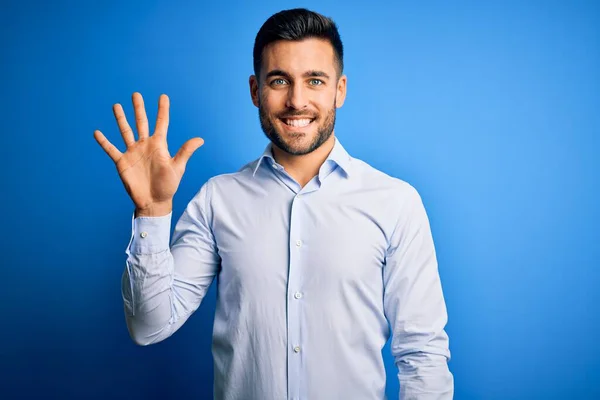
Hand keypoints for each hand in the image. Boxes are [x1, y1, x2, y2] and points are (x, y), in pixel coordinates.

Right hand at [94, 92, 203, 216]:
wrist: (154, 202)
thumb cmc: (168, 186)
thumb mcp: (178, 167)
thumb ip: (185, 152)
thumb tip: (200, 139)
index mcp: (159, 145)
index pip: (161, 123)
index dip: (162, 110)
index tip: (163, 96)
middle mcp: (145, 146)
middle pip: (141, 123)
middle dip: (138, 109)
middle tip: (136, 94)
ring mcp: (133, 153)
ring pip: (125, 131)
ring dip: (121, 119)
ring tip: (116, 105)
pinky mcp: (122, 162)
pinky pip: (111, 149)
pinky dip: (104, 142)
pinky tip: (97, 132)